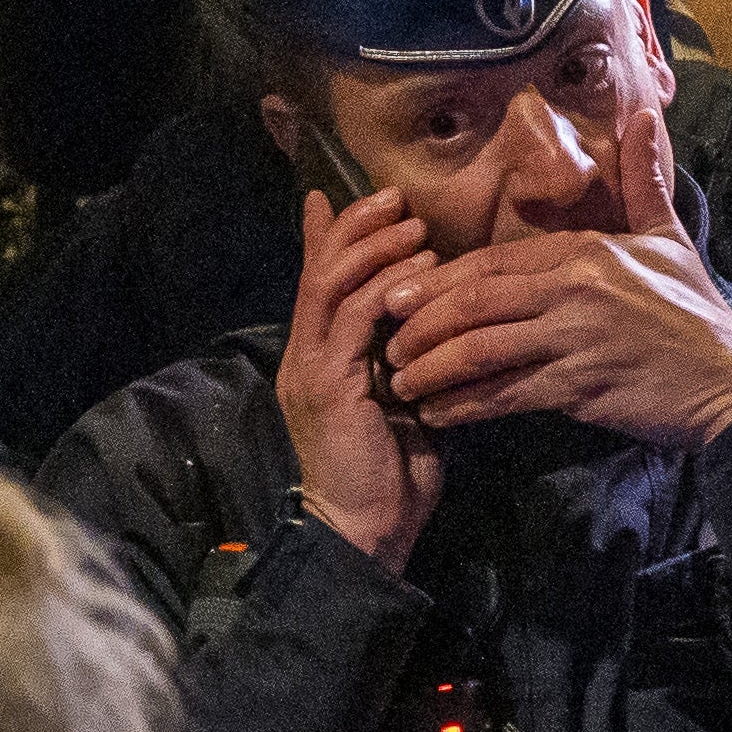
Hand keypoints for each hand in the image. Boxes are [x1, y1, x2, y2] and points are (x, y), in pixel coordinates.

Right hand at [278, 186, 444, 573]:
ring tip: (413, 227)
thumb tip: (426, 319)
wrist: (367, 532)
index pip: (318, 279)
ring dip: (374, 249)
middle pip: (319, 269)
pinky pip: (354, 320)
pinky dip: (385, 290)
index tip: (376, 201)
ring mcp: (311, 368)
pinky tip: (418, 273)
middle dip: (358, 227)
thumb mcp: (401, 400)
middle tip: (397, 199)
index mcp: (316, 357)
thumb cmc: (391, 474)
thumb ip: (402, 355)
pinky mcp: (329, 385)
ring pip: (331, 285)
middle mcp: (304, 355)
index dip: (339, 234)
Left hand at [380, 97, 731, 443]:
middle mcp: (574, 288)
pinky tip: (439, 413)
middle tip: (382, 333)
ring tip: (400, 381)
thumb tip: (643, 115)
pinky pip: (508, 393)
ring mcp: (576, 337)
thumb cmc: (696, 314)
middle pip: (476, 298)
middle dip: (422, 318)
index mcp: (585, 251)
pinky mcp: (582, 386)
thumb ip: (644, 181)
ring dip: (433, 365)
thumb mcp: (671, 238)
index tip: (400, 291)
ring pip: (482, 346)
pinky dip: (467, 403)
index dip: (440, 278)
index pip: (494, 260)